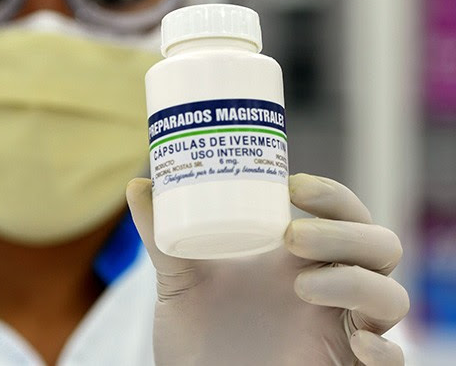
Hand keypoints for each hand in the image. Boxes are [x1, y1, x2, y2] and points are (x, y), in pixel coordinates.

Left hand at [127, 173, 408, 365]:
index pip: (343, 213)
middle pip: (378, 245)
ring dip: (355, 282)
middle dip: (344, 232)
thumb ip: (160, 236)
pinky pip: (393, 358)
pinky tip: (353, 341)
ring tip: (302, 286)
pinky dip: (383, 348)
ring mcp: (342, 329)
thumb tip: (138, 184)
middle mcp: (329, 288)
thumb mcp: (178, 281)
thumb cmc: (196, 336)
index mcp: (298, 259)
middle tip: (291, 236)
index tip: (293, 186)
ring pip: (392, 296)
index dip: (333, 195)